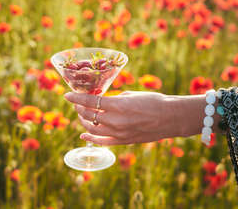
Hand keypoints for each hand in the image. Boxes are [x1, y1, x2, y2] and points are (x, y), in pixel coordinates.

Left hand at [64, 91, 189, 145]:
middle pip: (88, 115)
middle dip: (79, 108)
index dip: (76, 98)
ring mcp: (118, 133)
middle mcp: (115, 121)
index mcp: (118, 105)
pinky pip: (102, 141)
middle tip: (77, 103)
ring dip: (83, 121)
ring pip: (92, 128)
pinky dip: (90, 137)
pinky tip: (83, 134)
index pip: (89, 102)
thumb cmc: (153, 101)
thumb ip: (113, 99)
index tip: (67, 95)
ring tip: (81, 114)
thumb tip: (100, 101)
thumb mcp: (130, 95)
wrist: (170, 118)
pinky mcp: (123, 141)